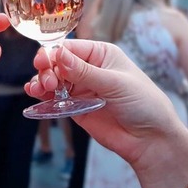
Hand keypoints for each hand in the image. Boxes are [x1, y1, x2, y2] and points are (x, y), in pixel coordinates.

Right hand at [25, 40, 185, 167]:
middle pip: (57, 63)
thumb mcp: (114, 83)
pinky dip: (43, 97)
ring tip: (38, 90)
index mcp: (101, 54)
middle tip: (48, 82)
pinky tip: (36, 96)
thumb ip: (83, 71)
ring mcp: (81, 89)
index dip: (53, 53)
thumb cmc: (143, 104)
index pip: (69, 47)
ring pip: (53, 80)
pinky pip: (55, 100)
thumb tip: (58, 54)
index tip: (43, 62)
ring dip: (41, 83)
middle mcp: (89, 69)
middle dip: (47, 70)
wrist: (151, 140)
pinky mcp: (76, 108)